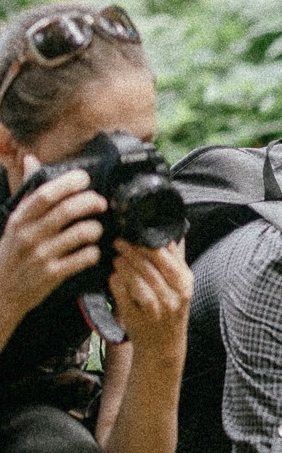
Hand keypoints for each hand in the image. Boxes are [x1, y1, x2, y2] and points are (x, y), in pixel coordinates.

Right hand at [0, 165, 105, 321]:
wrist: (0, 292)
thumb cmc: (12, 253)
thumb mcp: (14, 222)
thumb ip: (28, 193)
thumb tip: (31, 160)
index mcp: (20, 219)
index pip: (45, 194)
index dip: (69, 183)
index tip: (84, 178)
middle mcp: (29, 235)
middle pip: (67, 210)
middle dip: (91, 202)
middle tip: (101, 202)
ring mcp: (41, 256)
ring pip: (81, 233)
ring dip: (95, 228)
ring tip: (96, 228)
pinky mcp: (53, 275)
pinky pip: (84, 258)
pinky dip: (93, 252)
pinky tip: (92, 251)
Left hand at [107, 239, 192, 351]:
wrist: (162, 346)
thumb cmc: (170, 311)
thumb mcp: (181, 287)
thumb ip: (177, 261)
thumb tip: (173, 234)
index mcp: (185, 285)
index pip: (167, 258)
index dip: (150, 243)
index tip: (137, 232)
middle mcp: (173, 297)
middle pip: (150, 267)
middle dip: (132, 251)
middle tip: (119, 241)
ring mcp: (155, 309)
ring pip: (137, 280)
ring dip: (123, 265)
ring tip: (116, 256)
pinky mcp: (136, 317)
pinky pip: (123, 295)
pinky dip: (116, 282)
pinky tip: (113, 275)